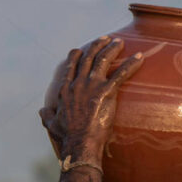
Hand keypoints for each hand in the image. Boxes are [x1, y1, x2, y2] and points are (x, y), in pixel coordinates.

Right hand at [39, 36, 143, 163]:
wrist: (79, 143)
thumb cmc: (67, 136)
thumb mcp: (51, 124)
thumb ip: (47, 115)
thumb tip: (41, 111)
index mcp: (65, 89)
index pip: (71, 66)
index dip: (77, 55)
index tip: (82, 49)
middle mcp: (78, 83)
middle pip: (88, 58)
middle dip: (97, 45)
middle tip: (105, 39)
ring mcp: (92, 86)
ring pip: (102, 60)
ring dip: (112, 48)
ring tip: (119, 42)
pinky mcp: (106, 92)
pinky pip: (121, 74)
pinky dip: (131, 64)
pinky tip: (139, 57)